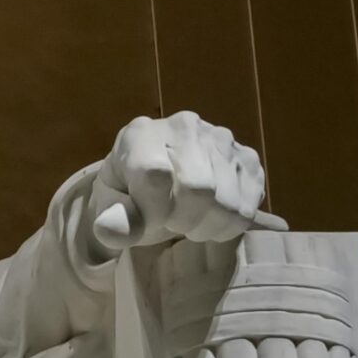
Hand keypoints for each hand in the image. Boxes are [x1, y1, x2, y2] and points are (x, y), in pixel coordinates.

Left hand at [95, 112, 271, 250]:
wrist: (156, 180)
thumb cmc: (129, 193)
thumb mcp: (110, 206)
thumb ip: (112, 219)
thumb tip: (109, 231)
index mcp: (141, 134)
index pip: (155, 175)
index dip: (153, 211)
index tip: (148, 220)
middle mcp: (186, 126)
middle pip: (199, 190)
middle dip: (182, 221)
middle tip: (171, 222)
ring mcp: (221, 139)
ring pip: (228, 204)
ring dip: (206, 226)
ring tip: (189, 219)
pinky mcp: (247, 159)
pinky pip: (248, 208)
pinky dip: (227, 225)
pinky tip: (210, 215)